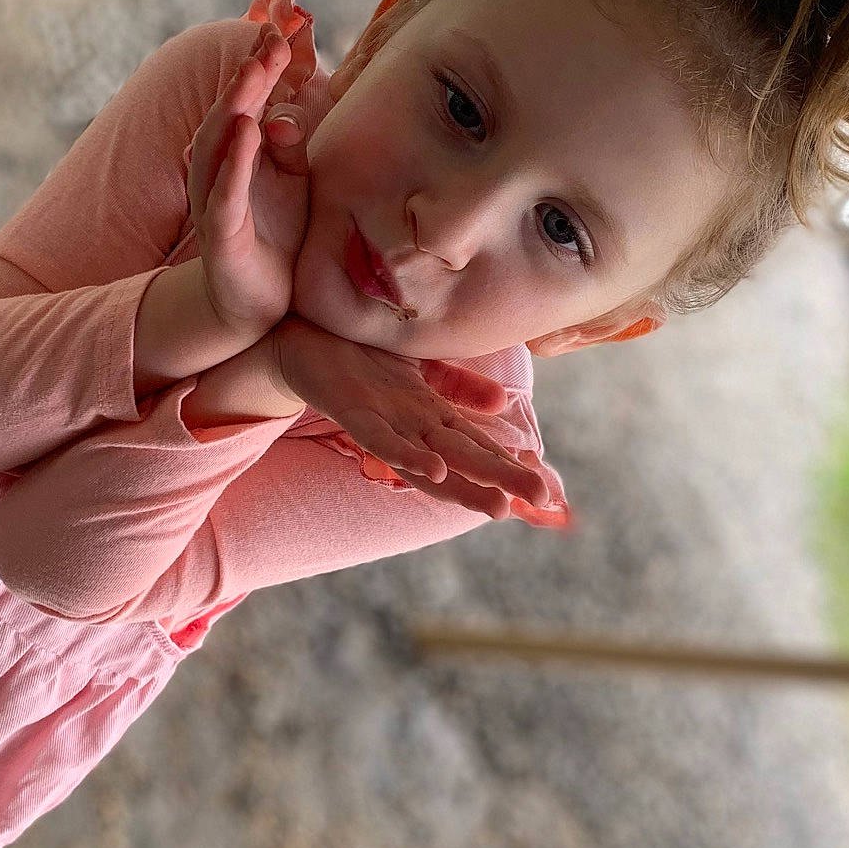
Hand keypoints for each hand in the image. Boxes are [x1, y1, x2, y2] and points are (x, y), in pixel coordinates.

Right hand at [186, 3, 312, 337]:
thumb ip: (292, 147)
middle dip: (250, 72)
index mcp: (238, 151)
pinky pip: (226, 190)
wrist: (257, 300)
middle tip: (270, 37)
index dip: (263, 63)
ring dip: (237, 103)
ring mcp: (216, 196)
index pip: (249, 98)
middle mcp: (219, 167)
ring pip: (220, 141)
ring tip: (255, 69)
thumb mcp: (294, 182)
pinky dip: (236, 160)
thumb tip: (287, 118)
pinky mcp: (221, 231)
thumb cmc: (276, 232)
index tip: (284, 28)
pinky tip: (249, 132)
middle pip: (231, 109)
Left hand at [270, 318, 556, 523]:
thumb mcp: (418, 366)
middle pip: (465, 459)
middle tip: (544, 501)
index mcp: (430, 418)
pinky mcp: (353, 414)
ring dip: (463, 484)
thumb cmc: (358, 356)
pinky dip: (408, 457)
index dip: (513, 465)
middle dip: (503, 482)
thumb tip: (502, 401)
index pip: (481, 445)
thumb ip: (458, 385)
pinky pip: (382, 440)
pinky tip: (434, 469)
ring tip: (498, 505)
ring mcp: (384, 425)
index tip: (551, 488)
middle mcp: (412, 429)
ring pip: (431, 460)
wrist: (297, 341)